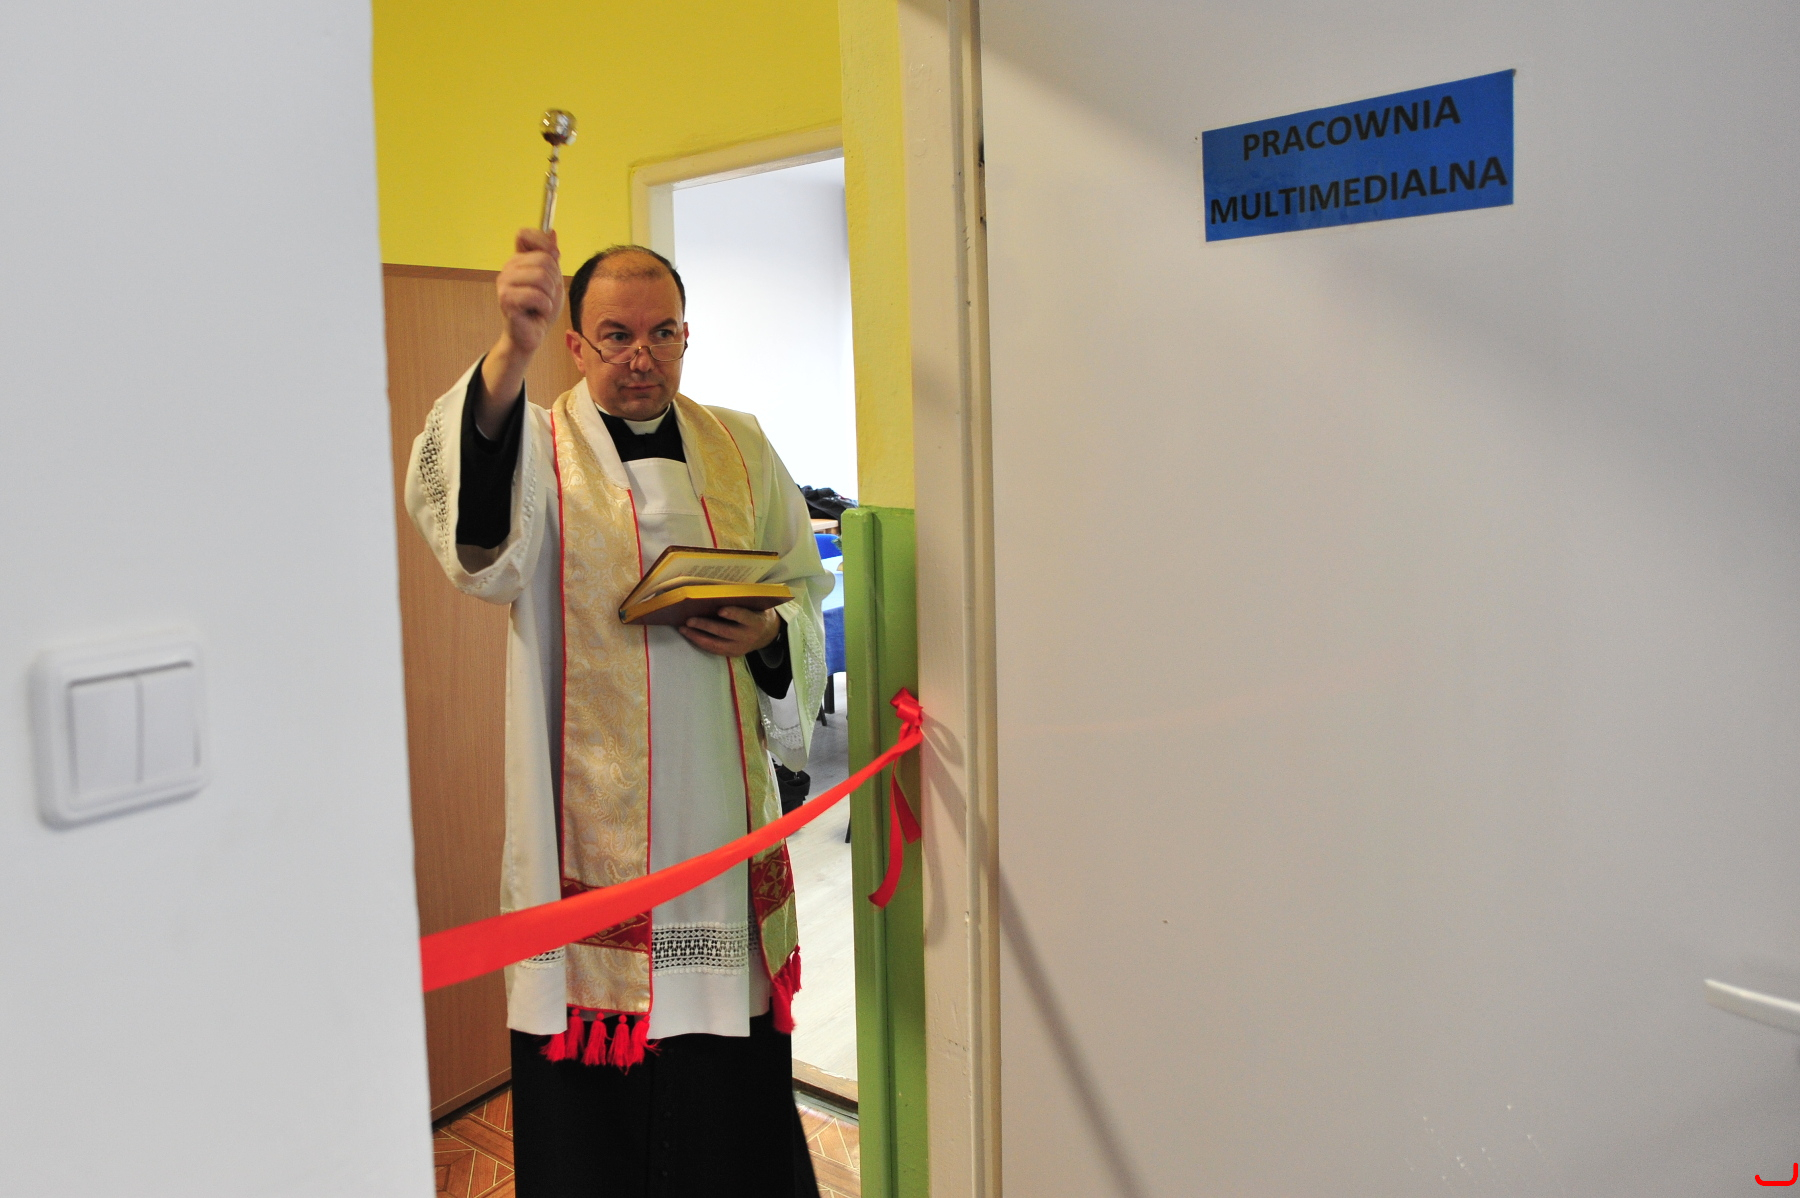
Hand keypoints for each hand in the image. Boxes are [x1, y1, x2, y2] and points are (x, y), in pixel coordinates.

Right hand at [495, 227, 562, 354]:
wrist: (531, 335)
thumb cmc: (541, 308)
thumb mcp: (552, 280)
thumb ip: (551, 257)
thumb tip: (552, 231)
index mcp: (518, 260)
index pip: (524, 234)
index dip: (543, 242)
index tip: (554, 257)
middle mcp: (508, 267)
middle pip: (544, 259)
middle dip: (555, 280)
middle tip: (547, 295)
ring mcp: (504, 282)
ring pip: (542, 277)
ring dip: (550, 296)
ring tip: (542, 304)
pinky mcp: (506, 299)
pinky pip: (537, 296)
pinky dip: (545, 307)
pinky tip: (537, 313)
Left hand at [679, 606, 779, 657]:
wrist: (767, 634)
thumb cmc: (757, 612)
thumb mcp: (757, 605)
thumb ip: (743, 600)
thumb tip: (718, 589)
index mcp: (756, 621)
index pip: (744, 617)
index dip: (733, 613)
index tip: (720, 609)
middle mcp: (748, 636)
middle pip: (725, 632)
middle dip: (706, 626)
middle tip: (690, 620)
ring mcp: (740, 647)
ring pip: (716, 644)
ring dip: (698, 637)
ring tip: (683, 629)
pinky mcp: (732, 653)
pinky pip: (714, 650)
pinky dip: (701, 642)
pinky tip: (690, 635)